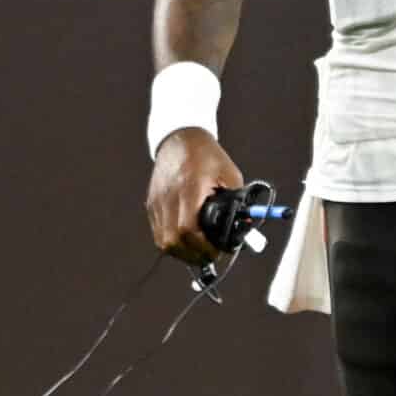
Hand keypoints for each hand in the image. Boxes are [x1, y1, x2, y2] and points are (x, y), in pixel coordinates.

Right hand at [145, 129, 243, 266]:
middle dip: (192, 256)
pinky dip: (173, 242)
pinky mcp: (151, 204)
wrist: (180, 138)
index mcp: (189, 188)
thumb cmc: (209, 157)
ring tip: (199, 253)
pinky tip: (187, 242)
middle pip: (172, 241)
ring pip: (163, 241)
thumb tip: (244, 229)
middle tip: (210, 257)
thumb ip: (236, 203)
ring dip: (182, 253)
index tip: (218, 251)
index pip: (188, 229)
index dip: (203, 247)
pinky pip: (158, 232)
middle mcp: (168, 197)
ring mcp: (157, 202)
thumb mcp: (230, 175)